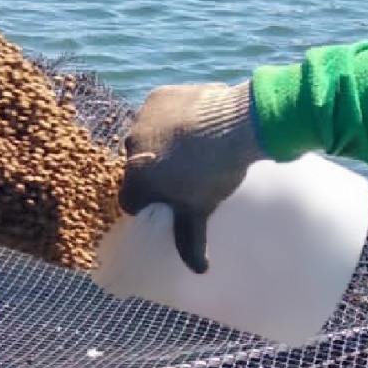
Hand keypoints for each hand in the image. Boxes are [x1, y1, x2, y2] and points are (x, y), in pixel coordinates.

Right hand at [119, 81, 263, 273]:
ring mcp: (142, 118)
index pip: (132, 199)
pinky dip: (170, 115)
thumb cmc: (214, 174)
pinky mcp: (157, 96)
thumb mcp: (201, 211)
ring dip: (160, 141)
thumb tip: (200, 271)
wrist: (237, 125)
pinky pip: (158, 110)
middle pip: (137, 165)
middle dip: (155, 170)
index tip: (171, 199)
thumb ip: (191, 242)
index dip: (150, 202)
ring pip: (147, 136)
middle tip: (185, 172)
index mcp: (136, 179)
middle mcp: (130, 147)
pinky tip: (194, 122)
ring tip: (192, 145)